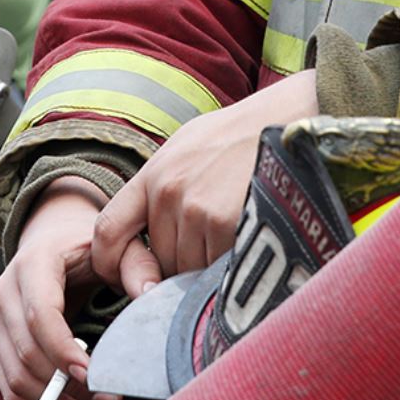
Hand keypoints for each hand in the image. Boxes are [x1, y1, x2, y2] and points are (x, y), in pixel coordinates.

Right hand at [0, 179, 124, 399]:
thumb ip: (137, 264)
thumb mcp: (115, 245)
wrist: (54, 240)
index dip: (63, 349)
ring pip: (15, 374)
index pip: (40, 314)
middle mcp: (7, 291)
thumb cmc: (87, 247)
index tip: (92, 374)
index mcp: (33, 263)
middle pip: (27, 350)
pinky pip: (8, 383)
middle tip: (104, 396)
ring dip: (52, 397)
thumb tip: (149, 294)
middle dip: (64, 382)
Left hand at [90, 71, 316, 295]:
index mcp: (154, 173)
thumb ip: (163, 189)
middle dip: (180, 263)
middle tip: (212, 240)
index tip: (127, 278)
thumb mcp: (188, 148)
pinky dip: (231, 265)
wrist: (291, 120)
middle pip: (159, 259)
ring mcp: (196, 209)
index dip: (110, 264)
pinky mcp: (226, 224)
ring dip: (206, 266)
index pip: (108, 231)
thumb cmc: (242, 136)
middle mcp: (168, 192)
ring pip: (187, 270)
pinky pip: (216, 270)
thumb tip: (147, 241)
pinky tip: (249, 235)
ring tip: (234, 232)